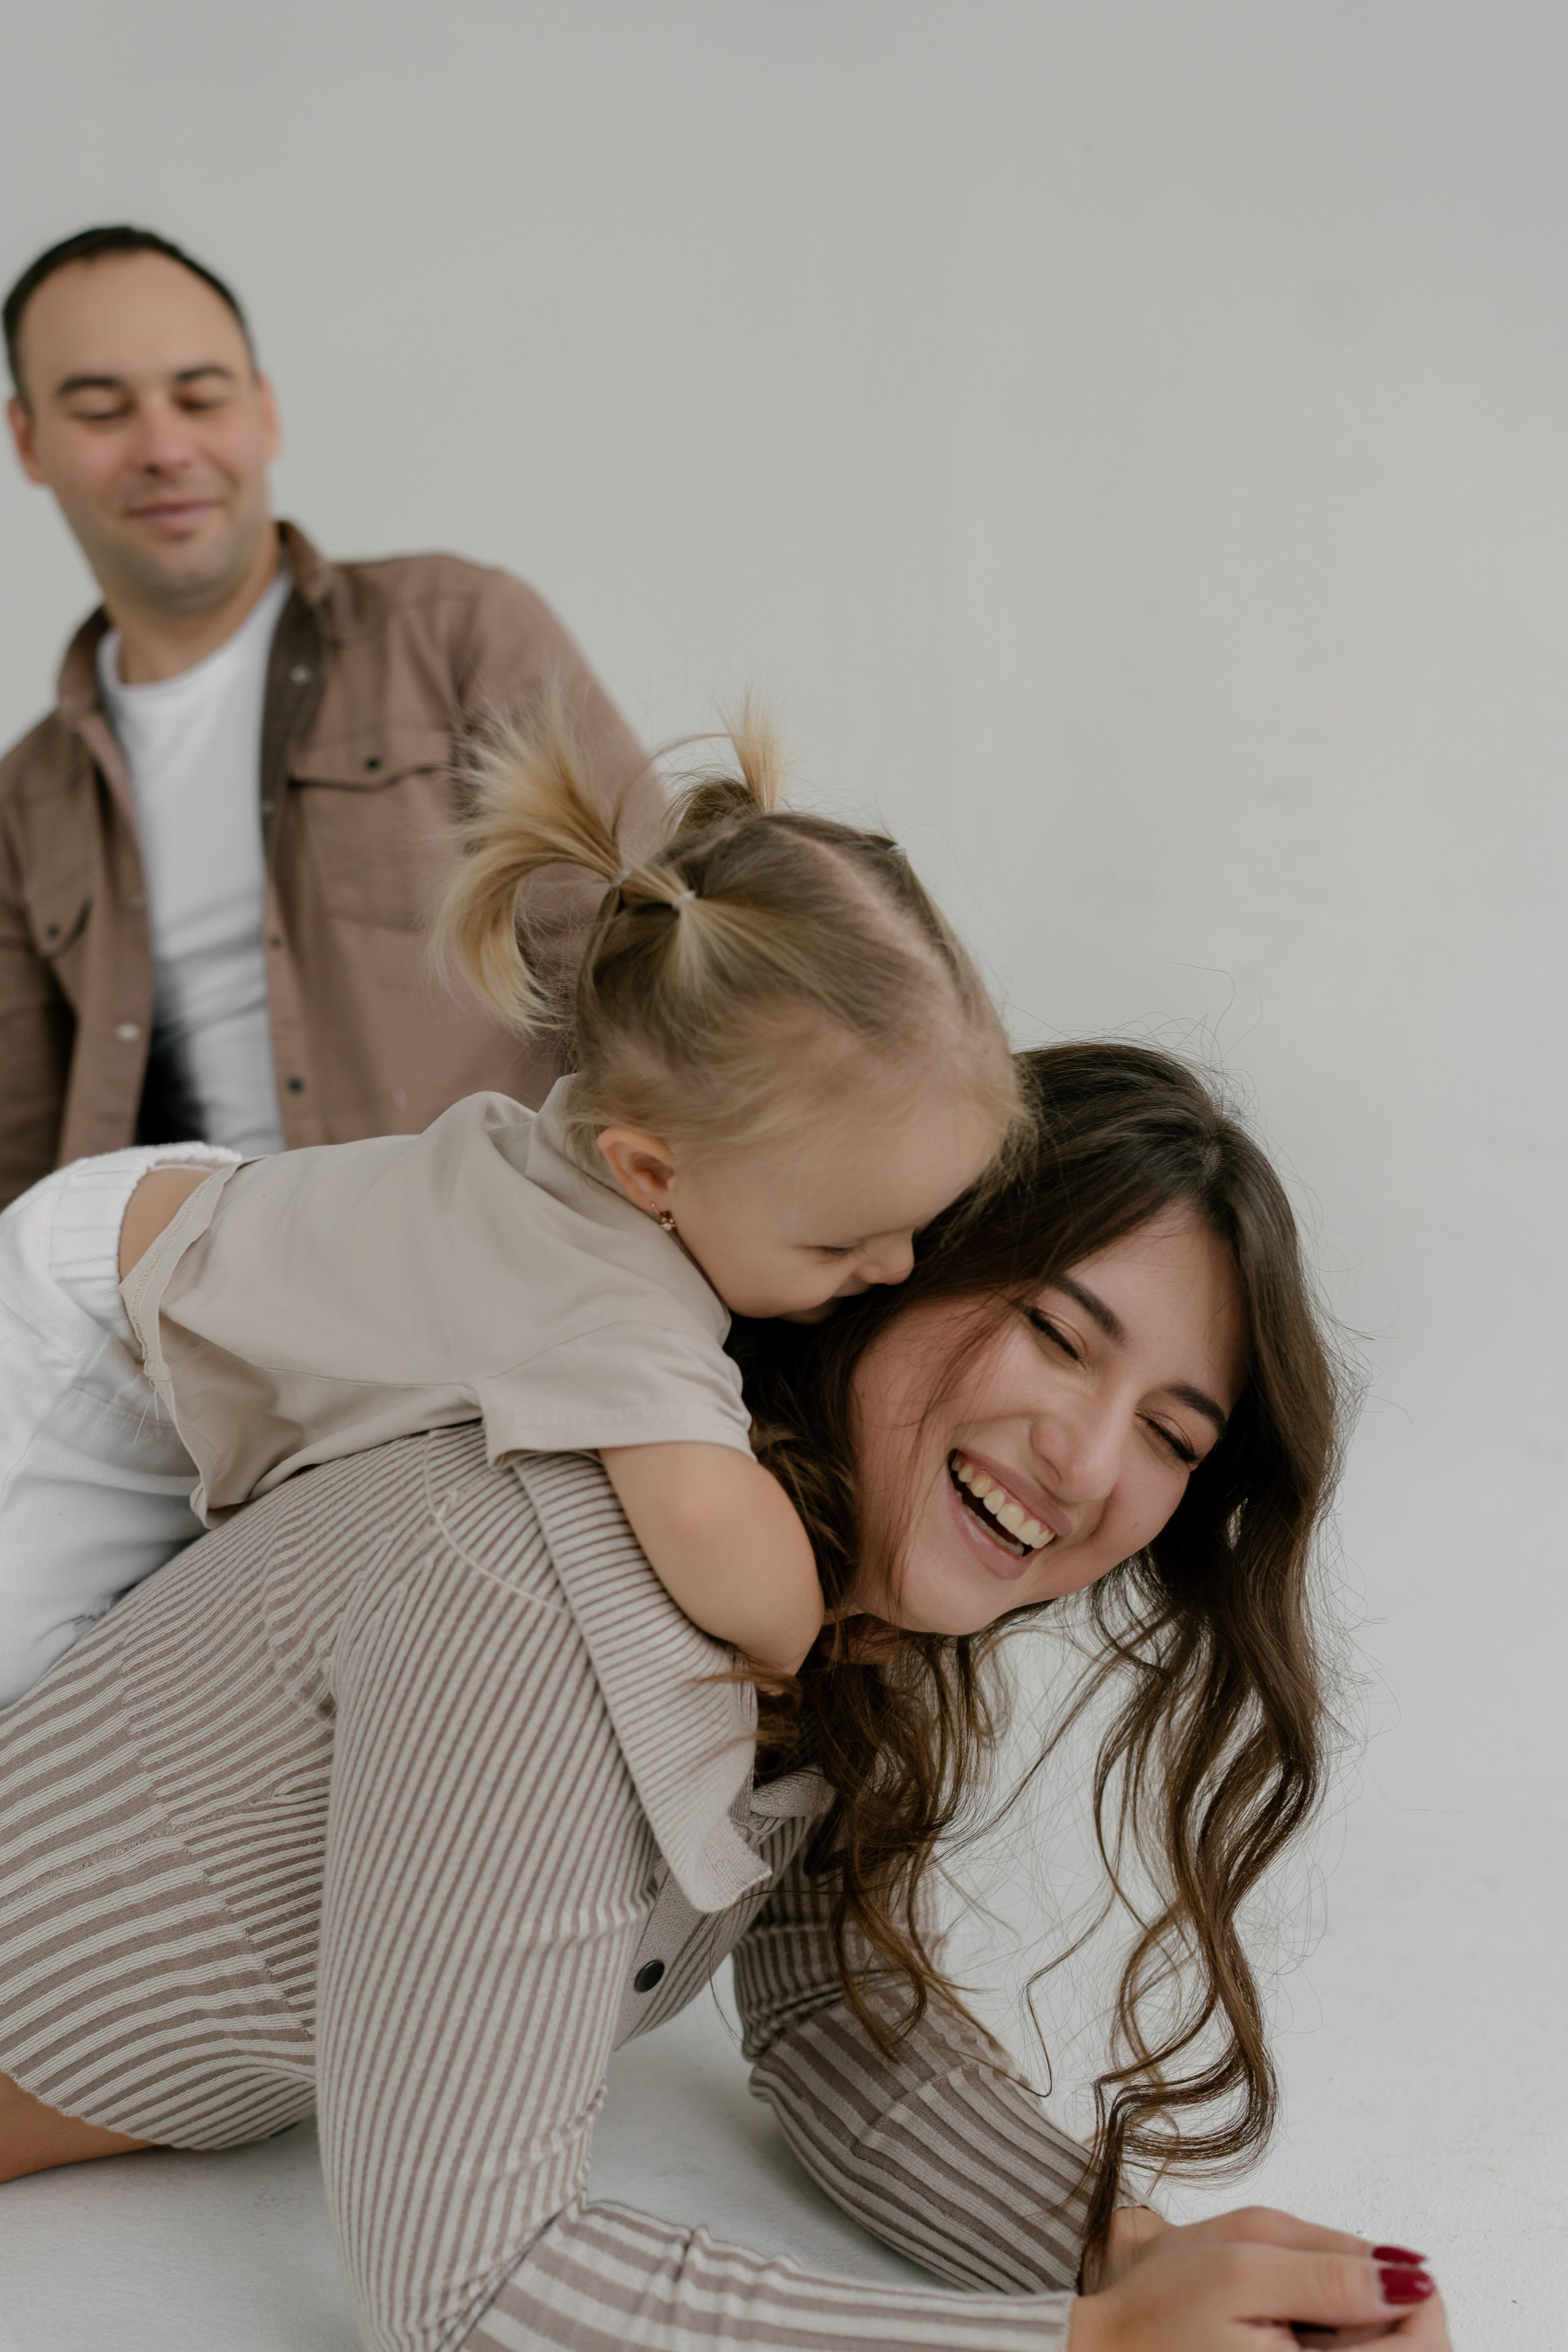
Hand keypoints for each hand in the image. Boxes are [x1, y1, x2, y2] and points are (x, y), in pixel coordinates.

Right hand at [1068, 2209, 1448, 2350]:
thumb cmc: (1156, 2310)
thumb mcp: (1242, 2258)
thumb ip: (1331, 2266)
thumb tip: (1410, 2272)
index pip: (1427, 2347)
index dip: (1416, 2296)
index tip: (1377, 2267)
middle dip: (1383, 2315)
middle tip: (1323, 2288)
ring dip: (1358, 2333)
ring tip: (1296, 2315)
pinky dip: (1333, 2344)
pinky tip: (1292, 2335)